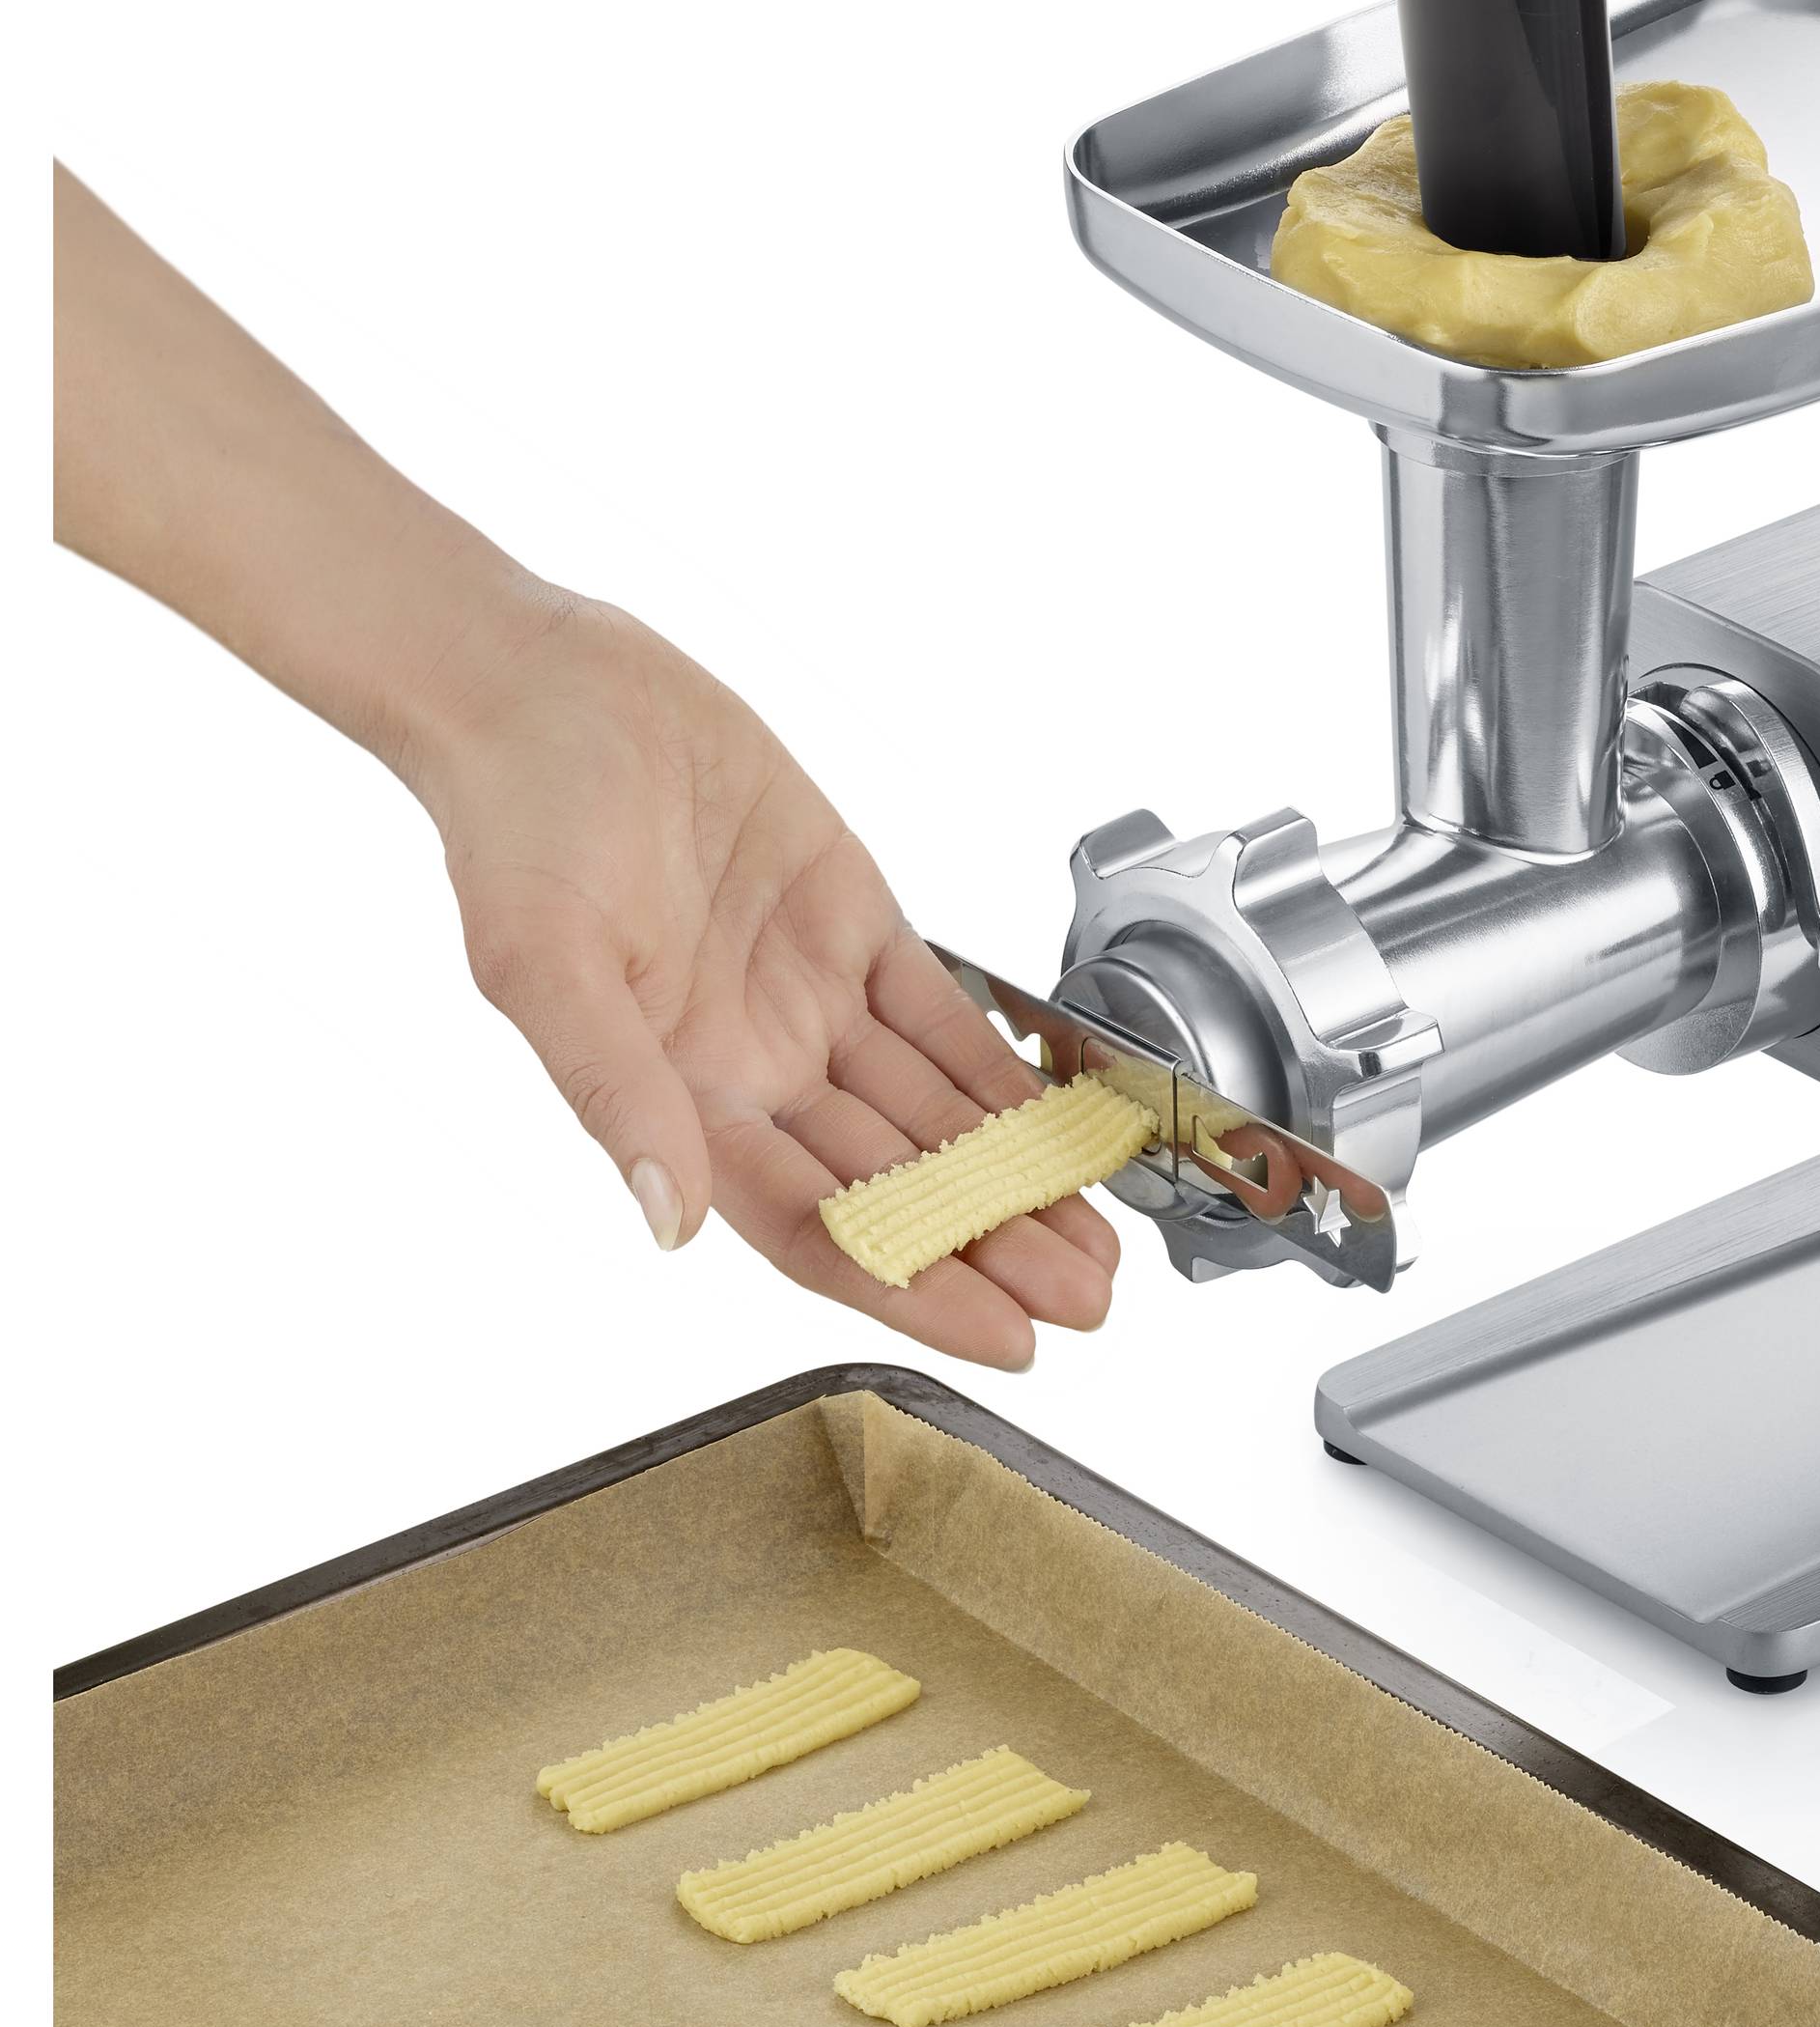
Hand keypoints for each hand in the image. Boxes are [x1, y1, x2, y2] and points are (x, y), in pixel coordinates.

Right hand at [53, 172, 1113, 1370]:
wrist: (547, 690)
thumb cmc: (515, 821)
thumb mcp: (544, 966)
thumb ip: (614, 1096)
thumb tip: (668, 1219)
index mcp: (679, 1098)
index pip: (814, 1228)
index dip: (909, 1287)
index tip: (1000, 1337)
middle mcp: (752, 1065)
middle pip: (894, 1187)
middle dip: (990, 1248)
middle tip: (1088, 1303)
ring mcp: (807, 998)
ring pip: (934, 1115)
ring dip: (1014, 1177)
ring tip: (1098, 1242)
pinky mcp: (849, 921)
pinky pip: (945, 1015)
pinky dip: (1006, 1070)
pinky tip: (1067, 1117)